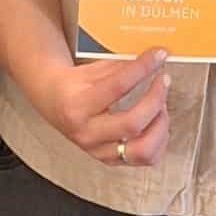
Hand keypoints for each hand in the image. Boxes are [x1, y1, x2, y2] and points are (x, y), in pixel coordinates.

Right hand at [32, 49, 171, 166]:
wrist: (53, 102)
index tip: (158, 55)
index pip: (118, 86)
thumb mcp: (92, 69)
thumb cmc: (74, 85)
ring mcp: (98, 151)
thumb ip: (122, 67)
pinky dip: (158, 140)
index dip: (143, 68)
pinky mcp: (109, 160)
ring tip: (161, 105)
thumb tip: (154, 61)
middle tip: (163, 81)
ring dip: (160, 125)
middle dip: (156, 99)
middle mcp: (86, 133)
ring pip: (143, 149)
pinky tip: (157, 123)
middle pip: (133, 123)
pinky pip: (145, 158)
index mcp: (77, 106)